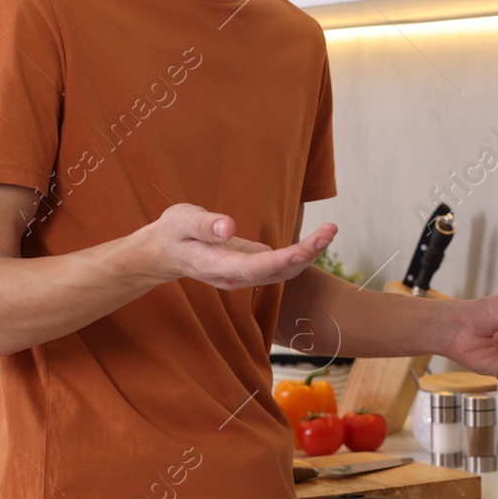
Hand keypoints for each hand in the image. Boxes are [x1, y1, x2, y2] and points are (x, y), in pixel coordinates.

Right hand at [145, 203, 336, 290]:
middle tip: (330, 230)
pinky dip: (302, 253)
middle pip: (277, 272)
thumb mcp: (181, 221)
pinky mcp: (253, 267)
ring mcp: (246, 275)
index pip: (255, 267)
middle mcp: (236, 277)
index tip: (304, 248)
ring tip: (330, 230)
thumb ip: (204, 225)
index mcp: (217, 266)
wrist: (167, 252)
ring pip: (284, 271)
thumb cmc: (174, 232)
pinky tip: (319, 238)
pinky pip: (282, 265)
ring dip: (309, 253)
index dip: (281, 260)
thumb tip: (228, 228)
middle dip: (306, 253)